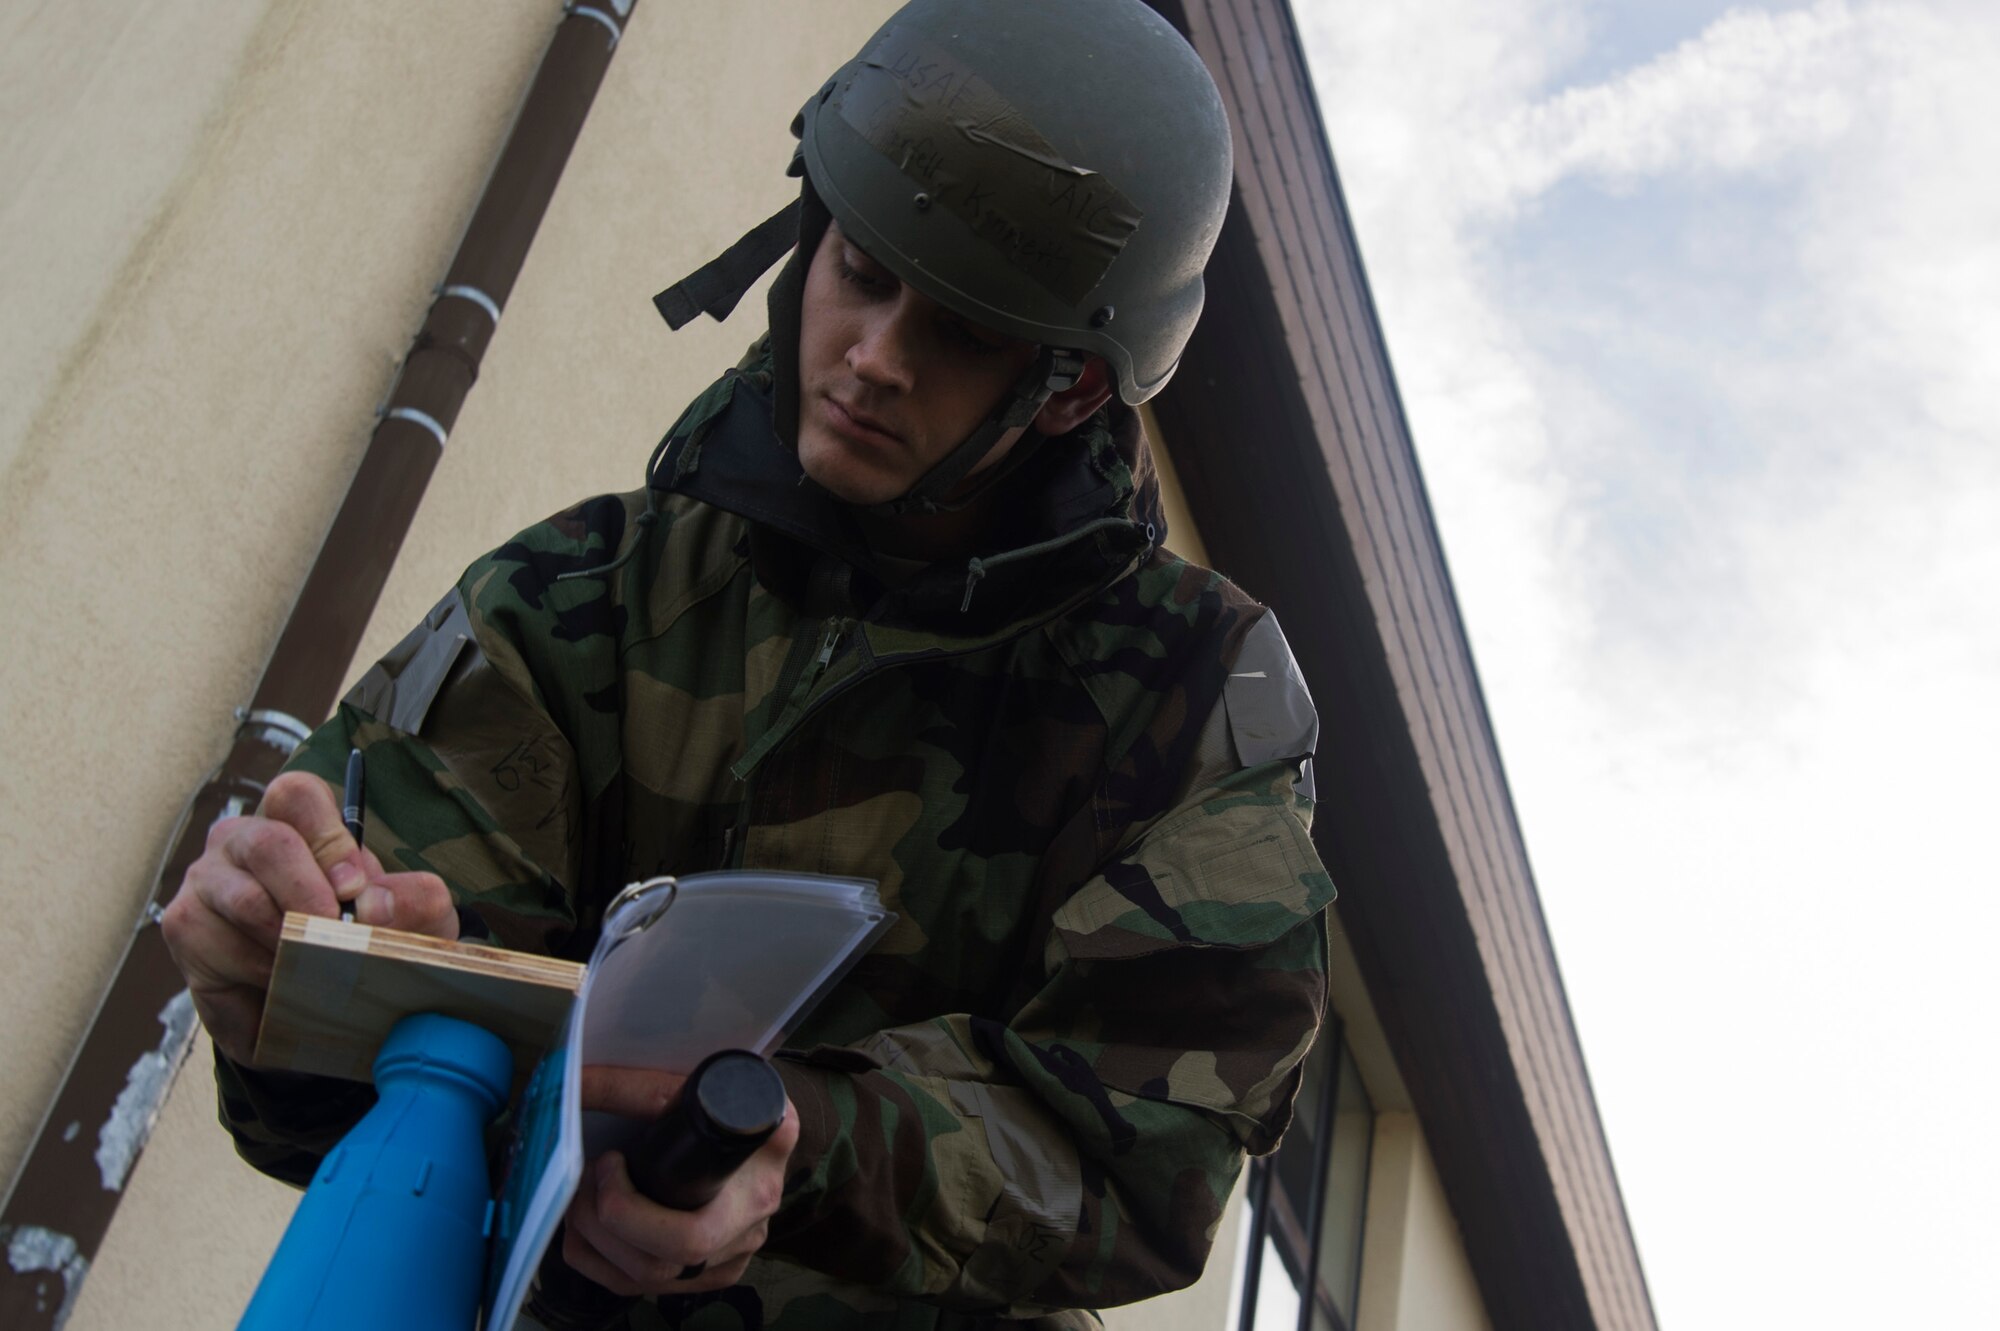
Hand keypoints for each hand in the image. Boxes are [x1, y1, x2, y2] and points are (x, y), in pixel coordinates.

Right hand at [160, 768, 456, 1063]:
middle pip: (268, 842)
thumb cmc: (362, 943)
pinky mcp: (184, 925)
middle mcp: (244, 839)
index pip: (299, 796)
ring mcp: (207, 878)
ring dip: (290, 945)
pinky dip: (260, 974)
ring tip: (314, 970)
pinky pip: (222, 946)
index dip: (329, 840)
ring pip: (247, 901)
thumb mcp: (408, 922)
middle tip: (334, 934)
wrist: (313, 1009)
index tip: (354, 889)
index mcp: (298, 823)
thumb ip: (413, 903)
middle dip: (309, 894)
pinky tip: (277, 987)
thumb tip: (377, 903)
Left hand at [562, 1065, 798, 1295]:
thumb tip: (576, 1080)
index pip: (689, 1237)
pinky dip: (595, 1257)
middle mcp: (744, 1237)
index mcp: (754, 1192)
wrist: (764, 1124)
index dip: (630, 1213)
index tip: (610, 1162)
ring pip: (641, 1280)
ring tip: (582, 1192)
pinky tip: (586, 1224)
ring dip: (592, 1239)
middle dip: (602, 1223)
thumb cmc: (737, 1104)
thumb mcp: (713, 1087)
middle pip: (656, 1266)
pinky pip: (634, 1286)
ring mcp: (723, 1263)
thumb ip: (651, 1088)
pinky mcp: (700, 1276)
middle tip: (587, 1176)